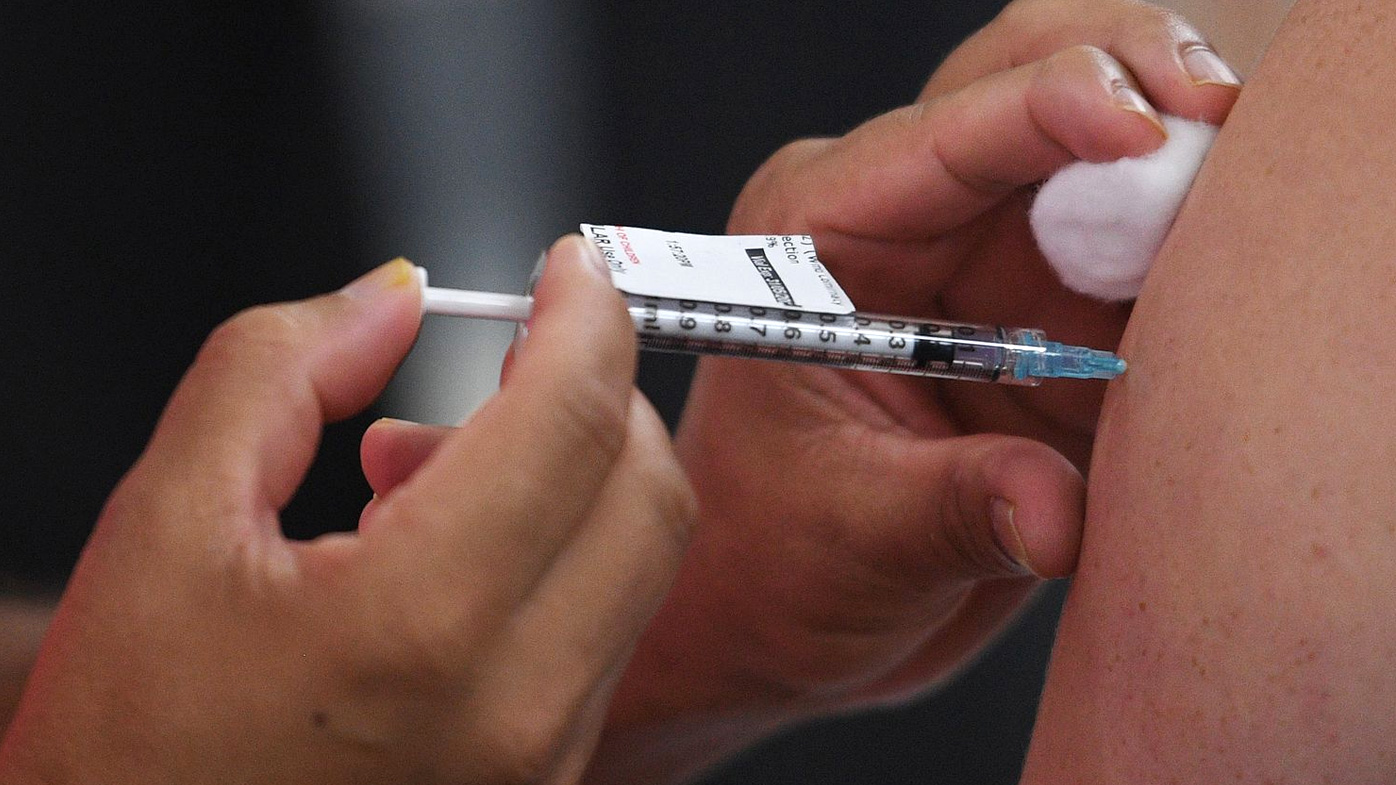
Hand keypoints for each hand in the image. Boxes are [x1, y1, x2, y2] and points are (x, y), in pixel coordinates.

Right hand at [0, 237, 695, 783]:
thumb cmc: (128, 748)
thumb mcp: (165, 524)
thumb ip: (281, 371)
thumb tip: (391, 297)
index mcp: (417, 628)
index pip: (569, 421)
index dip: (585, 316)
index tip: (570, 271)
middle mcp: (510, 709)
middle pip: (646, 490)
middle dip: (597, 389)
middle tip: (513, 354)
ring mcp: (541, 761)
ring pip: (640, 563)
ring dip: (577, 474)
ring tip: (427, 473)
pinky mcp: (545, 783)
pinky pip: (606, 632)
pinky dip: (564, 555)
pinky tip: (450, 552)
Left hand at [585, 1, 1242, 780]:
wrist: (786, 609)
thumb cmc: (774, 556)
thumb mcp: (856, 532)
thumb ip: (960, 510)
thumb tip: (1058, 512)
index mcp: (825, 233)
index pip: (948, 135)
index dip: (1055, 105)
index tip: (1148, 132)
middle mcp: (913, 218)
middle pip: (1032, 74)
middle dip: (1136, 75)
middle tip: (1223, 124)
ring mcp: (993, 254)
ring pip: (1109, 147)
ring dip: (1187, 162)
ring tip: (1249, 211)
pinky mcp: (1060, 307)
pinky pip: (1150, 245)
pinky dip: (1204, 244)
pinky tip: (1238, 279)